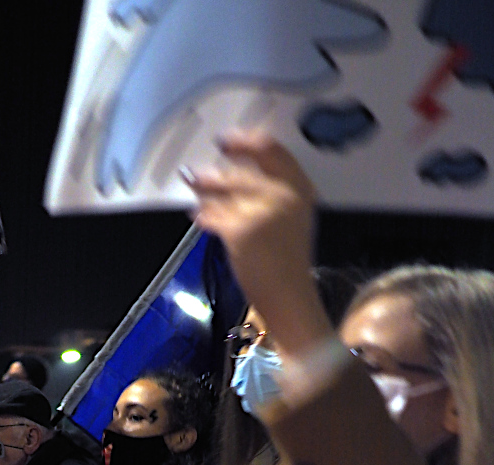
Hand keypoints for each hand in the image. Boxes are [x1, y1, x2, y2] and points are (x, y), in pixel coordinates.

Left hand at [187, 133, 331, 357]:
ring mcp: (262, 210)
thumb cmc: (288, 262)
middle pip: (241, 170)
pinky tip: (199, 216)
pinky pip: (214, 215)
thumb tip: (235, 177)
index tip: (228, 139)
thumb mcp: (292, 218)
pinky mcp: (241, 230)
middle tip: (197, 171)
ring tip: (194, 187)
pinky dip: (204, 215)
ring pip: (223, 190)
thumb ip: (272, 194)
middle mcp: (283, 194)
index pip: (272, 149)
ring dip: (204, 188)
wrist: (289, 296)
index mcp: (299, 187)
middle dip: (215, 172)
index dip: (245, 140)